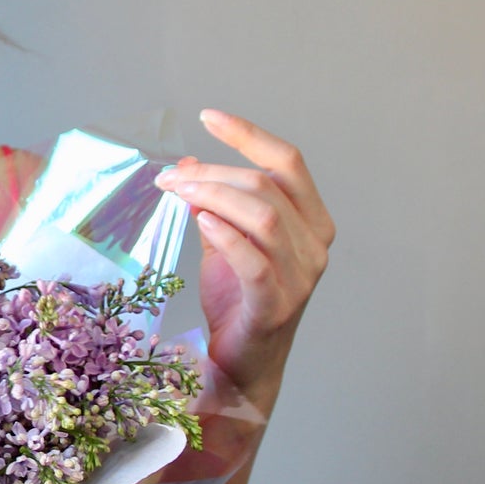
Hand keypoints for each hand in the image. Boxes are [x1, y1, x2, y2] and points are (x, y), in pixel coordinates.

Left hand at [155, 110, 333, 412]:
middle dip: (213, 171)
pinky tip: (201, 222)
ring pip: (263, 217)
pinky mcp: (276, 306)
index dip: (249, 134)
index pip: (288, 162)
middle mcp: (315, 245)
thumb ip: (214, 205)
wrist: (242, 366)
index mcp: (311, 221)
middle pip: (268, 186)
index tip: (208, 116)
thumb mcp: (224, 243)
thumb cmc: (238, 302)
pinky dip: (227, 236)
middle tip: (168, 177)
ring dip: (213, 196)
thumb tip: (186, 163)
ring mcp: (301, 278)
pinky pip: (256, 262)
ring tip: (176, 193)